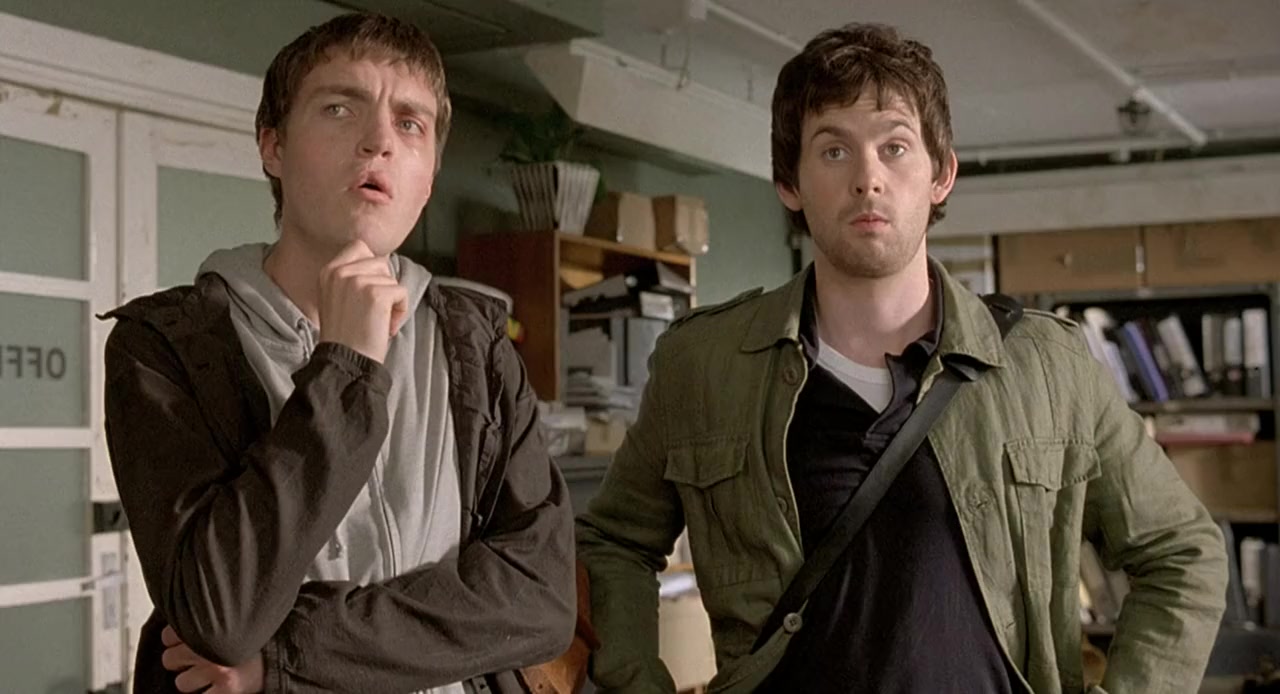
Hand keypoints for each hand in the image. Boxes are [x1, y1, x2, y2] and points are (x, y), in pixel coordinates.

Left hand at [161, 626, 263, 693]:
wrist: (287, 652)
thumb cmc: (261, 635)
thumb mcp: (235, 619)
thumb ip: (211, 618)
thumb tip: (182, 622)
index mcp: (212, 622)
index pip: (169, 635)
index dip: (178, 640)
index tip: (190, 641)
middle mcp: (211, 645)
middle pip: (170, 659)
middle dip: (183, 661)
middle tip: (200, 659)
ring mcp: (217, 669)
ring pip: (181, 682)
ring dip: (193, 680)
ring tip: (211, 673)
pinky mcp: (226, 689)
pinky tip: (219, 686)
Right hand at [317, 240, 409, 362]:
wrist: (345, 361)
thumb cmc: (346, 335)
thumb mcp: (336, 297)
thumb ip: (351, 276)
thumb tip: (381, 262)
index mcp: (328, 271)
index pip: (359, 247)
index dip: (372, 268)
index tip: (369, 293)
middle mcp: (340, 272)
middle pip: (381, 262)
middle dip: (384, 286)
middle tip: (373, 311)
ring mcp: (357, 281)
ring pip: (392, 278)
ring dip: (392, 300)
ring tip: (377, 321)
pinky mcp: (375, 294)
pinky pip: (402, 292)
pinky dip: (400, 311)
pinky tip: (385, 327)